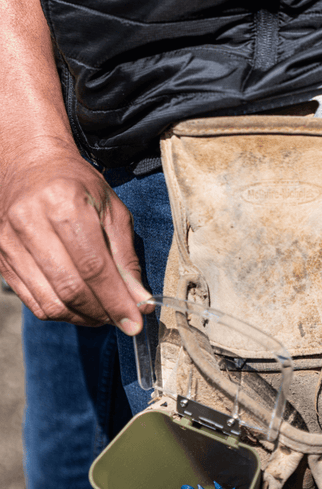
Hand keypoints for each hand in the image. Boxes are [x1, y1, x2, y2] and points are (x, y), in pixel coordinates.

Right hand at [0, 141, 150, 333]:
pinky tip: (81, 308)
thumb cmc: (78, 185)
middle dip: (102, 313)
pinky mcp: (0, 259)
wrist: (29, 164)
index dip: (116, 301)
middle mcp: (30, 223)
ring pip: (50, 302)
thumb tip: (140, 302)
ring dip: (83, 318)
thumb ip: (126, 259)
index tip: (135, 323)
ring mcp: (8, 242)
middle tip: (123, 320)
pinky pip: (33, 301)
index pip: (94, 268)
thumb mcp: (113, 212)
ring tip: (105, 315)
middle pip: (70, 289)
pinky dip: (62, 313)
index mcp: (64, 204)